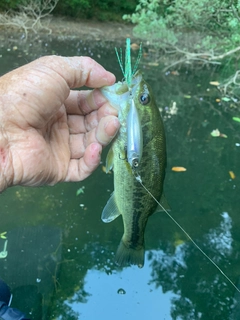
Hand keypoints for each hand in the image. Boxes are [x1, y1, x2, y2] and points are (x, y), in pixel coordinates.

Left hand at [0, 55, 118, 190]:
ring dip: (104, 135)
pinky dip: (92, 160)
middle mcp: (58, 125)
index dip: (101, 99)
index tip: (115, 95)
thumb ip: (84, 69)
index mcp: (55, 102)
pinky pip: (81, 168)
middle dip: (105, 116)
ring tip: (112, 125)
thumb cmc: (26, 95)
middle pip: (90, 123)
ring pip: (89, 144)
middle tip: (115, 113)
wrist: (1, 129)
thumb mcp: (55, 69)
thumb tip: (110, 78)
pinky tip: (95, 147)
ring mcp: (58, 148)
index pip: (85, 102)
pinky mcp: (58, 170)